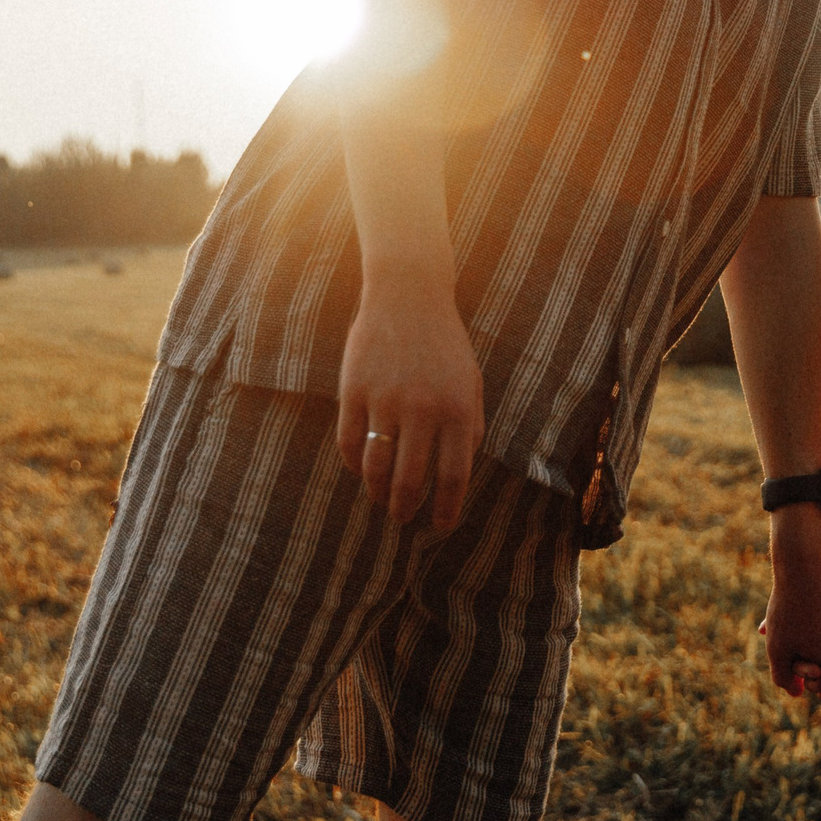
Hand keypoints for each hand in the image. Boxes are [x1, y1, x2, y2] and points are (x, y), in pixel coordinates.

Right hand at [337, 281, 483, 533]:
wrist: (408, 294)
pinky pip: (349, 443)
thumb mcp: (471, 381)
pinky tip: (361, 470)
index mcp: (458, 410)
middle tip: (403, 519)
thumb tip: (459, 472)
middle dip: (405, 510)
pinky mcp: (354, 390)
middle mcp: (422, 409)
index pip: (453, 477)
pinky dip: (354, 465)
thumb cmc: (444, 343)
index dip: (445, 510)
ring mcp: (385, 399)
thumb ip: (471, 425)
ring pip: (376, 468)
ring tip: (381, 500)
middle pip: (410, 481)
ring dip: (377, 493)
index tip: (439, 526)